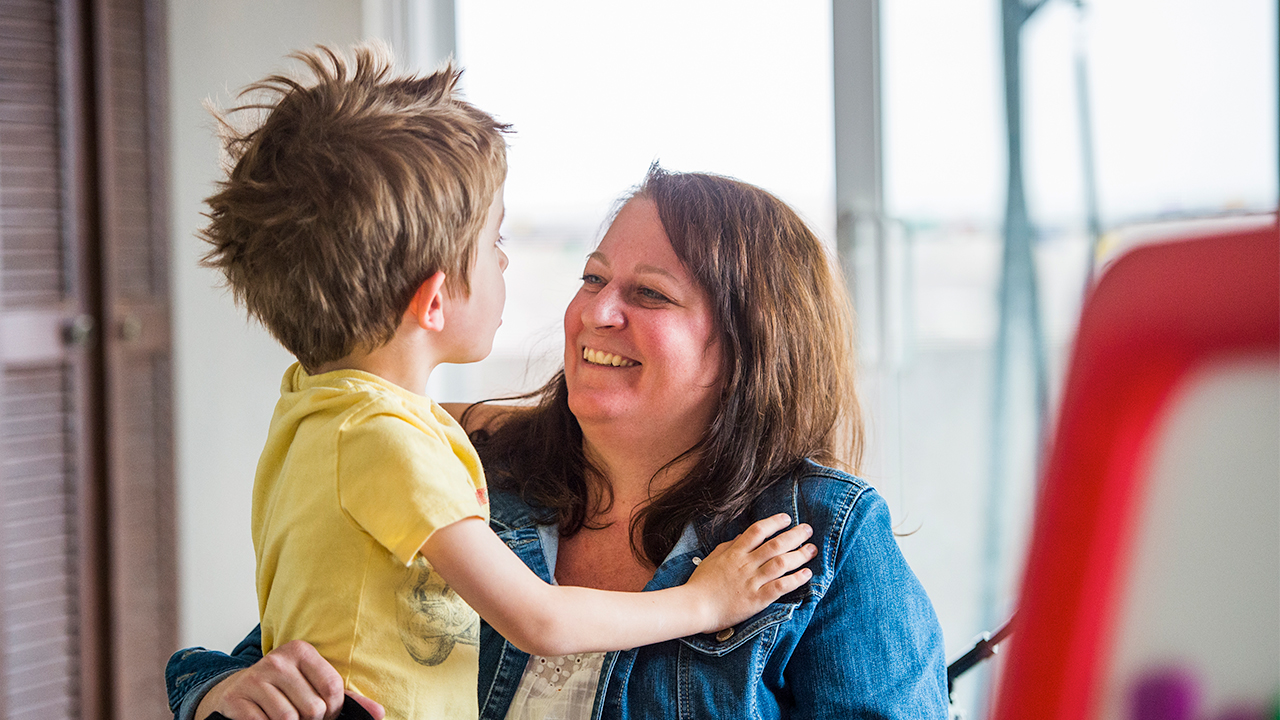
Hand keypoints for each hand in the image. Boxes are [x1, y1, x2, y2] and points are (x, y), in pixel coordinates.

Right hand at [194, 640, 384, 719]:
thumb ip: (348, 698)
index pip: (332, 688)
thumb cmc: (284, 689)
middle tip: (302, 716)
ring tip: (286, 717)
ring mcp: (255, 679)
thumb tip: (378, 713)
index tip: (325, 711)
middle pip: (313, 708)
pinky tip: (265, 719)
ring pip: (289, 719)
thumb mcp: (315, 685)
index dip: (333, 708)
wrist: (237, 690)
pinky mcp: (237, 699)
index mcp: (301, 651)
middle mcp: (277, 661)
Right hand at [685, 513, 815, 631]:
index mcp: (734, 553)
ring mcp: (752, 581)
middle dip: (795, 535)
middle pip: (775, 545)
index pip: (757, 531)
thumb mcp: (712, 559)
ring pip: (781, 563)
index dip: (774, 522)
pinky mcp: (756, 600)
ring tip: (812, 550)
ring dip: (799, 555)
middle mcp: (746, 564)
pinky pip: (779, 587)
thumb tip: (742, 537)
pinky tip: (807, 575)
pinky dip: (795, 580)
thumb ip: (728, 546)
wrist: (694, 607)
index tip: (787, 518)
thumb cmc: (700, 584)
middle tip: (808, 530)